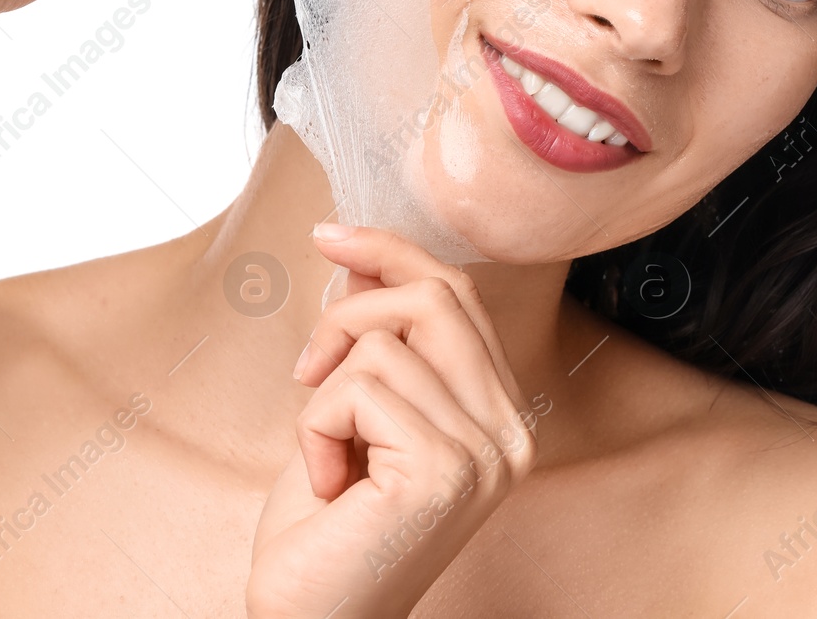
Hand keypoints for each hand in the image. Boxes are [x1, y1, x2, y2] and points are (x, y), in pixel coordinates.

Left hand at [247, 225, 539, 618]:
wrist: (312, 617)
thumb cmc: (326, 528)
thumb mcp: (351, 412)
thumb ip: (374, 341)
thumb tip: (360, 258)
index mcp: (499, 414)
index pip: (460, 296)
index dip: (393, 254)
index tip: (332, 235)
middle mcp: (510, 434)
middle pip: (437, 297)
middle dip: (351, 312)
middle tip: (306, 372)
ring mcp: (485, 453)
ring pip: (384, 343)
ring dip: (325, 395)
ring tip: (328, 459)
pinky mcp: (443, 469)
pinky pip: (358, 388)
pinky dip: (316, 429)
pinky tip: (326, 485)